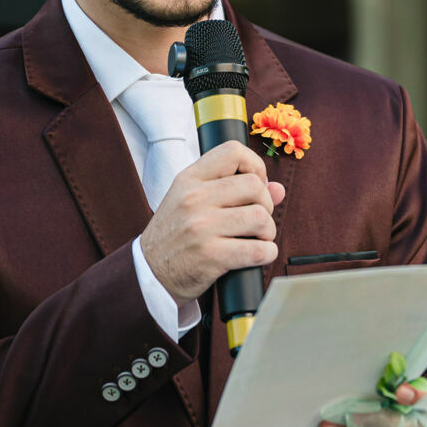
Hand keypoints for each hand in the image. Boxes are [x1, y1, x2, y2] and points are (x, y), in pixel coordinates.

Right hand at [141, 141, 284, 305]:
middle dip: (265, 204)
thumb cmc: (174, 236)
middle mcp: (194, 199)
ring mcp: (201, 227)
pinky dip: (267, 254)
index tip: (256, 185)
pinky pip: (258, 250)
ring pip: (260, 217)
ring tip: (257, 238)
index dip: (255, 166)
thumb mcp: (192, 203)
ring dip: (267, 231)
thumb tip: (278, 189)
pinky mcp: (211, 256)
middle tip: (255, 219)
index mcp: (189, 180)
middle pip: (254, 186)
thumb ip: (233, 190)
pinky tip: (258, 255)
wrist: (149, 274)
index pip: (233, 151)